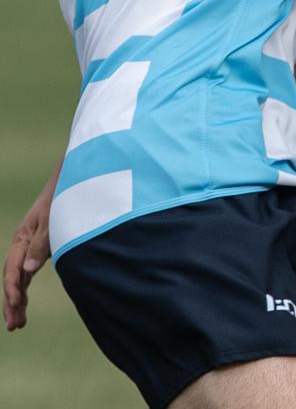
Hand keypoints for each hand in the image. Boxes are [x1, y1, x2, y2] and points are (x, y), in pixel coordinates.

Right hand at [3, 176, 56, 330]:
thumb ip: (41, 244)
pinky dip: (24, 289)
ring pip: (18, 278)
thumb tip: (27, 271)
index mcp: (22, 236)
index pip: (12, 267)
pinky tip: (24, 304)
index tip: (17, 305)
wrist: (73, 182)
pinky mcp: (38, 249)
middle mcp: (22, 243)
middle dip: (11, 302)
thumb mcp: (52, 219)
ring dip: (17, 300)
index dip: (13, 288)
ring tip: (18, 324)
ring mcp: (29, 247)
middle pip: (12, 277)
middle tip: (14, 326)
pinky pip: (26, 274)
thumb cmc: (62, 198)